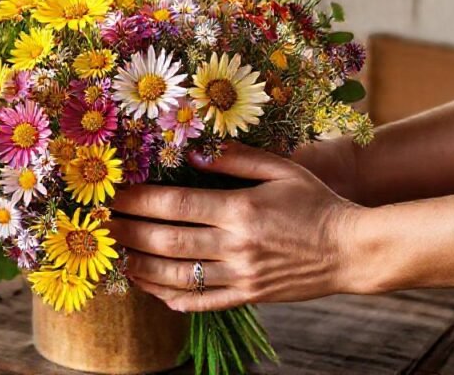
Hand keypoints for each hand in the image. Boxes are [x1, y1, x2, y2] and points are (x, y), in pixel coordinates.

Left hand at [107, 142, 365, 312]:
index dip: (138, 200)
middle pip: (167, 241)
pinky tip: (149, 287)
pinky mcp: (248, 297)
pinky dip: (170, 297)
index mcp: (240, 209)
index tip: (113, 194)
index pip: (175, 204)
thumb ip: (236, 157)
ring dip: (140, 267)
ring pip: (176, 276)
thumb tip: (193, 152)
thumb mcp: (282, 168)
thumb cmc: (317, 203)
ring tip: (117, 255)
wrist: (353, 250)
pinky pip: (200, 302)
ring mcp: (241, 276)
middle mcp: (236, 245)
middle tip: (100, 224)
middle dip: (127, 232)